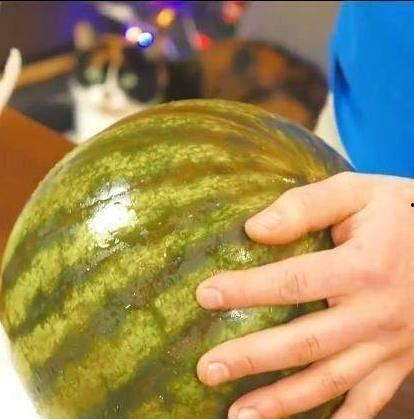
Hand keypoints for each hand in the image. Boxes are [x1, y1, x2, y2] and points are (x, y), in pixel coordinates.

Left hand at [196, 172, 413, 418]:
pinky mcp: (400, 361)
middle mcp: (377, 312)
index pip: (295, 281)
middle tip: (207, 369)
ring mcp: (391, 344)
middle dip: (253, 358)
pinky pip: (369, 400)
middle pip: (306, 342)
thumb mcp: (358, 193)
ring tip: (238, 416)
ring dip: (284, 402)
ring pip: (332, 381)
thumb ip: (307, 206)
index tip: (205, 296)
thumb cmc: (401, 213)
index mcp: (366, 265)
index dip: (248, 289)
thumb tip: (255, 229)